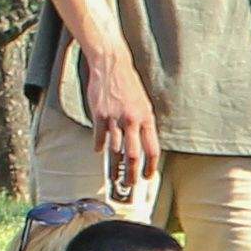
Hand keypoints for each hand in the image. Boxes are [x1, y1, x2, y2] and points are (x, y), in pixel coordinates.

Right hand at [78, 45, 161, 191]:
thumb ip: (144, 124)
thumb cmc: (129, 85)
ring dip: (114, 167)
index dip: (150, 166)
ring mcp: (115, 118)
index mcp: (146, 118)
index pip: (152, 149)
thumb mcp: (144, 103)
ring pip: (115, 150)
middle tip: (130, 185)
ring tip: (113, 177)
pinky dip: (99, 147)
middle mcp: (132, 120)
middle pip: (133, 155)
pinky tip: (98, 152)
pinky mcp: (99, 115)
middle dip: (132, 174)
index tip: (147, 176)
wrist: (112, 65)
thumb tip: (143, 145)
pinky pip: (99, 137)